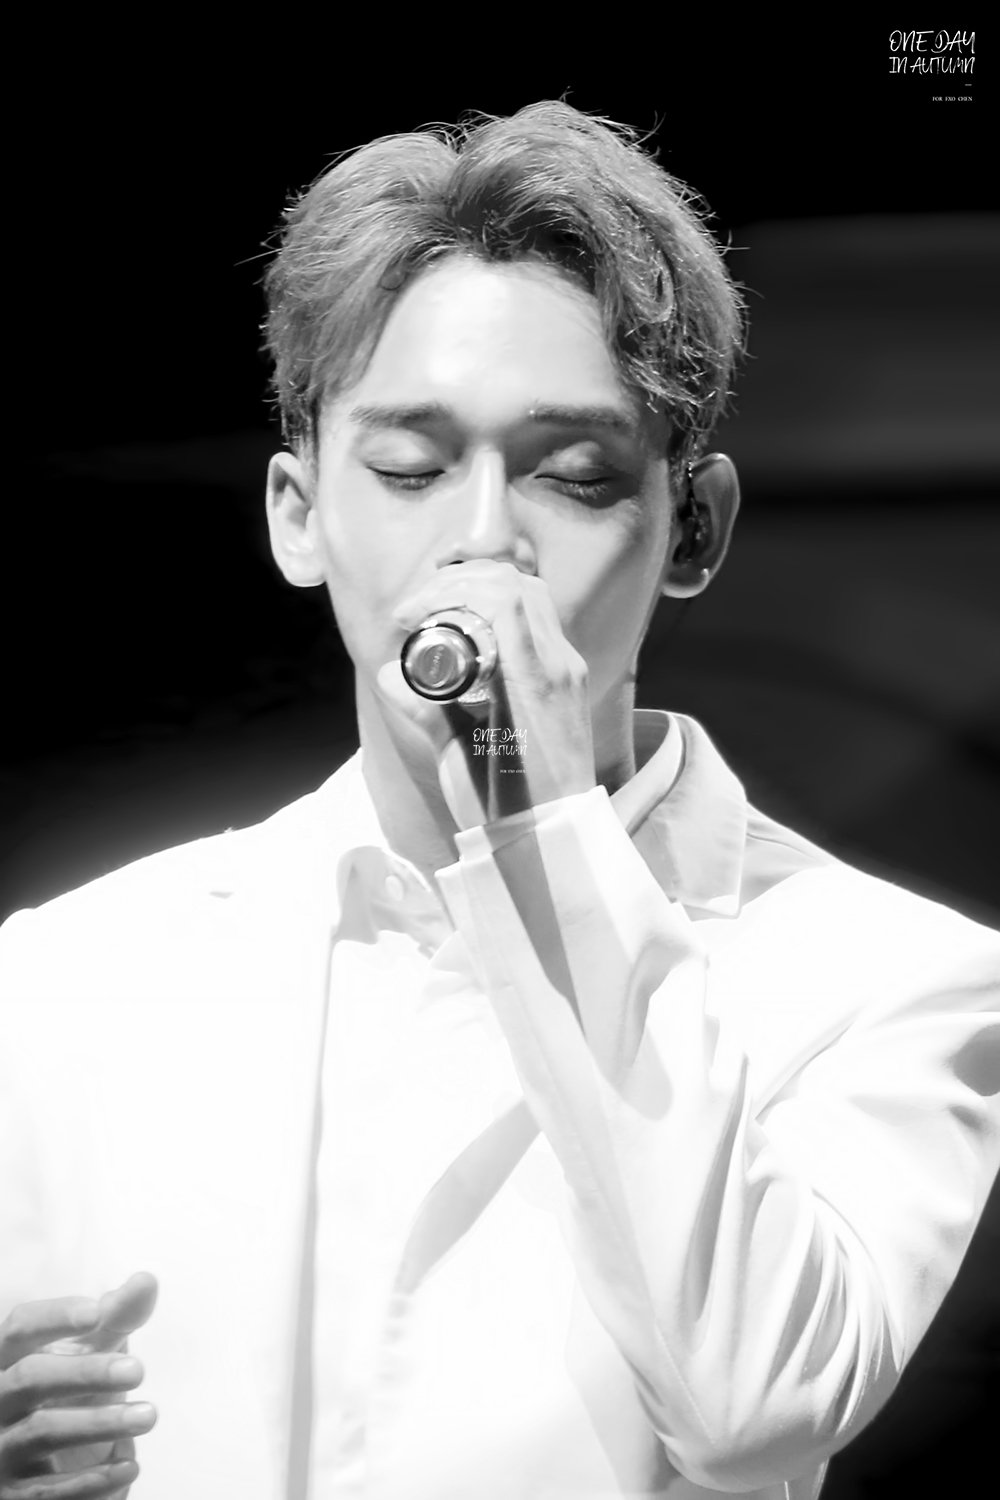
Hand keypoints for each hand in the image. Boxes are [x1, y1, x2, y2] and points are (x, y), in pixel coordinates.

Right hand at [0, 1273, 157, 1499]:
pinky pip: (47, 1490)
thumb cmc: (71, 1389)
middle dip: (85, 1371)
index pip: (19, 1327)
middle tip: (139, 1370)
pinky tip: (130, 1466)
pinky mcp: (11, 1494)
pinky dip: (91, 1480)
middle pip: (30, 1377)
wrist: (50, 1466)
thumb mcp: (92, 1350)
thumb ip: (118, 1316)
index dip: (54, 1316)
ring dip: (99, 1422)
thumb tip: (146, 1281)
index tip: (98, 1311)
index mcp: (8, 1359)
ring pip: (41, 1431)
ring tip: (149, 1414)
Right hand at [379, 561, 595, 828]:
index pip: (503, 597)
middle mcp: (559, 666)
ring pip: (531, 598)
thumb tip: (388, 673)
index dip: (447, 591)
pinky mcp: (568, 681)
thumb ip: (426, 712)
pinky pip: (539, 625)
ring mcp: (568, 671)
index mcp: (534, 681)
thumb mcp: (457, 760)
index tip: (408, 618)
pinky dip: (503, 615)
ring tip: (441, 617)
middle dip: (459, 584)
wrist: (556, 839)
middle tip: (418, 613)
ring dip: (482, 594)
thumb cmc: (506, 808)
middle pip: (517, 585)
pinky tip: (472, 638)